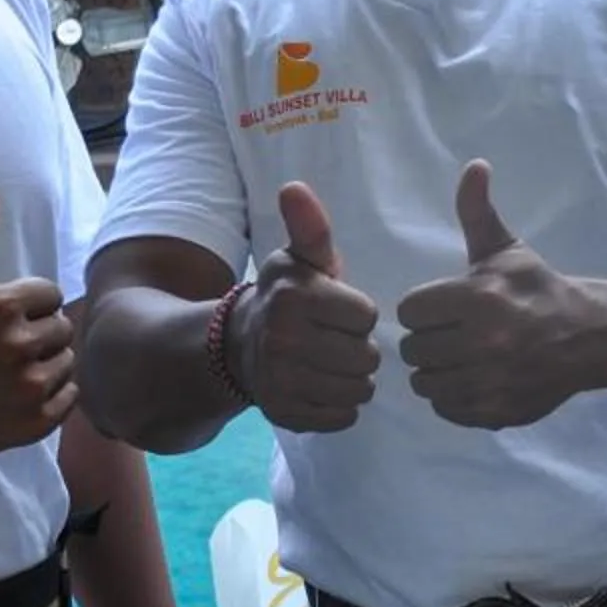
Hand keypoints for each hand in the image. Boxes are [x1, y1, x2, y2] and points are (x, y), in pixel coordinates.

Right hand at [0, 186, 76, 463]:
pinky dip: (51, 396)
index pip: (50, 295)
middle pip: (61, 328)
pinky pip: (68, 398)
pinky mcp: (32, 425)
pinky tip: (14, 395)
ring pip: (67, 362)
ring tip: (3, 372)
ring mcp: (27, 390)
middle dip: (36, 332)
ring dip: (45, 364)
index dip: (24, 305)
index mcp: (2, 308)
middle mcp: (18, 348)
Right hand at [233, 183, 381, 431]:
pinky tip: (322, 386)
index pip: (366, 316)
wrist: (238, 343)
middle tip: (335, 340)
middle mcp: (285, 340)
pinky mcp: (286, 414)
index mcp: (295, 298)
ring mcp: (283, 382)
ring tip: (332, 363)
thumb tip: (294, 188)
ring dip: (354, 379)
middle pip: (367, 357)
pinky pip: (343, 417)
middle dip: (359, 349)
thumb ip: (309, 227)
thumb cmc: (286, 296)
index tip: (338, 311)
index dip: (358, 314)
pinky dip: (340, 406)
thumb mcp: (298, 259)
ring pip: (359, 389)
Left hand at [399, 161, 606, 430]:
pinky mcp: (496, 412)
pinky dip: (452, 398)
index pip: (411, 310)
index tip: (444, 307)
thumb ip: (478, 211)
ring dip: (436, 371)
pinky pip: (446, 410)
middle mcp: (483, 343)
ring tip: (458, 358)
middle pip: (413, 349)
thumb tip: (474, 165)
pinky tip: (471, 379)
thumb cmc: (538, 289)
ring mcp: (489, 382)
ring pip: (425, 383)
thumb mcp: (506, 249)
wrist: (589, 337)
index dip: (424, 307)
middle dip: (428, 340)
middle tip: (451, 333)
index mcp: (479, 298)